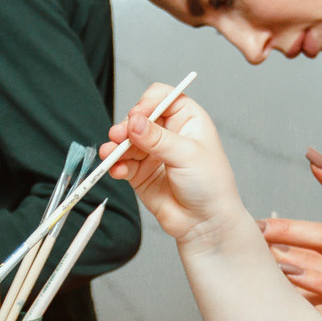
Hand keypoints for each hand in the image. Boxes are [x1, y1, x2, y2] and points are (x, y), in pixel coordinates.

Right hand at [103, 83, 242, 244]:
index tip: (137, 115)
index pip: (162, 97)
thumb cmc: (210, 185)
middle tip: (119, 136)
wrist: (206, 223)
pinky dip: (116, 165)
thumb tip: (134, 123)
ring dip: (116, 146)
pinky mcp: (140, 173)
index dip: (147, 103)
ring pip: (126, 140)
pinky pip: (122, 163)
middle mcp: (168, 133)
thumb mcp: (187, 155)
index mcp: (187, 119)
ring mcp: (152, 153)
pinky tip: (118, 170)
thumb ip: (158, 139)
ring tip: (111, 154)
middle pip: (138, 118)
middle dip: (126, 127)